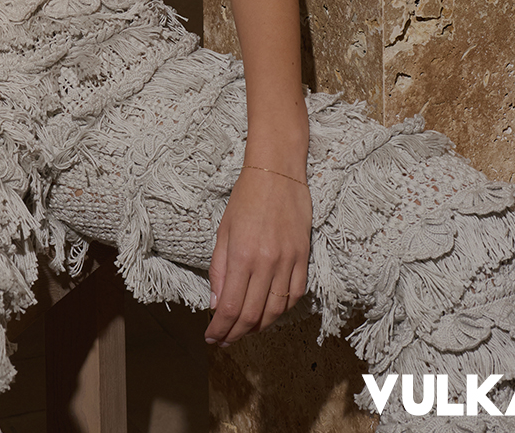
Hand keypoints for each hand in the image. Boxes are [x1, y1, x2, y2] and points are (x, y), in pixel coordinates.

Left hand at [205, 167, 311, 344]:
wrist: (277, 173)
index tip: (211, 337)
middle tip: (224, 340)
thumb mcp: (223, 231)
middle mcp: (266, 262)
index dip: (220, 329)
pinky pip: (294, 295)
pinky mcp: (303, 257)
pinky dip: (281, 311)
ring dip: (258, 327)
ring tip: (244, 331)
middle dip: (236, 334)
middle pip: (252, 315)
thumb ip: (218, 269)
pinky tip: (268, 313)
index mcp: (241, 255)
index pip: (230, 307)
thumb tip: (216, 304)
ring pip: (275, 311)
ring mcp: (288, 261)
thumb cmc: (245, 198)